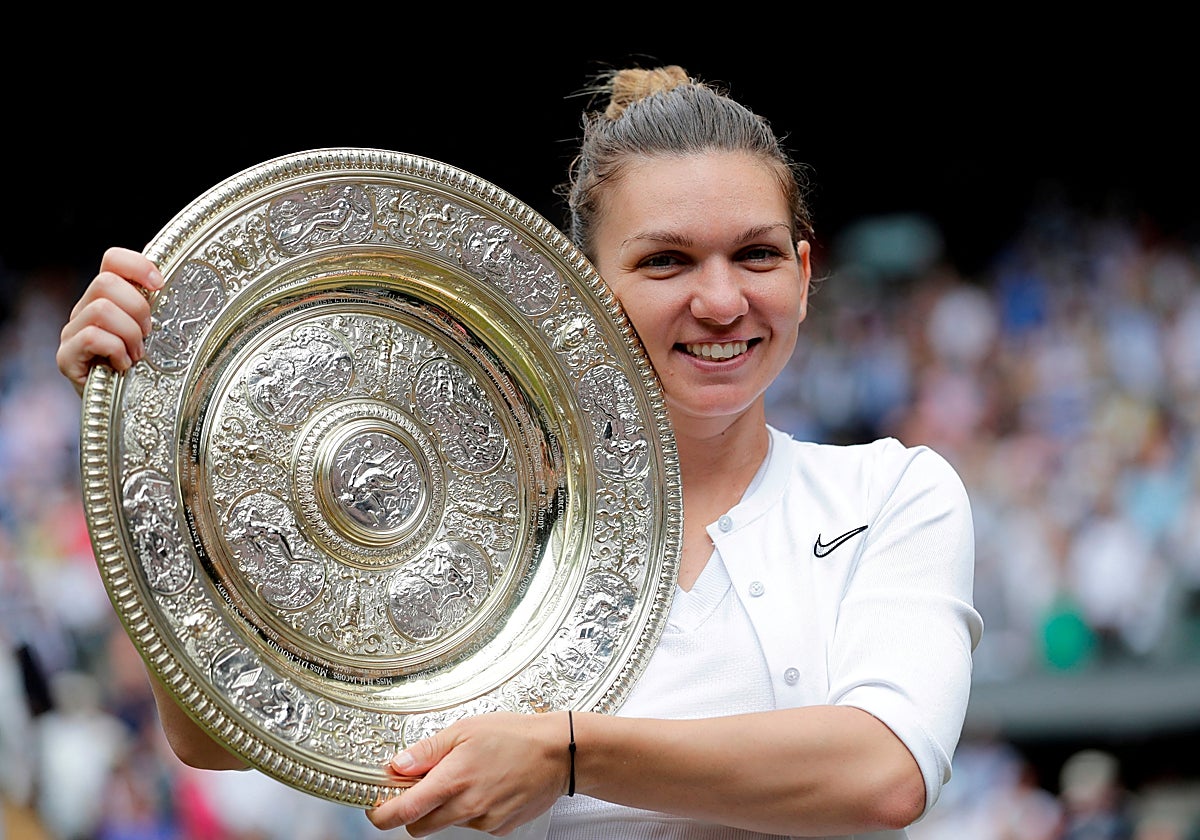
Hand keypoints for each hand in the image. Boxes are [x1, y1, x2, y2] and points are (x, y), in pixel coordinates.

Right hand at [57, 246, 163, 394]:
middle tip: (147, 335)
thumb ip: (157, 310)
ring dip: (128, 334)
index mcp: (108, 298)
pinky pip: (91, 337)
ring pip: (100, 310)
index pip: (113, 260)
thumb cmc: (143, 370)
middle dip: (137, 309)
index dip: (138, 265)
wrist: (122, 409)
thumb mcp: (154, 335)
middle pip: (106, 283)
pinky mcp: (66, 357)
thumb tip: (172, 288)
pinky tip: (123, 366)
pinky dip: (115, 351)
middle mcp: (85, 310)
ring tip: (136, 354)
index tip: (160, 285)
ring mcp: (72, 333)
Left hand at [366, 710, 570, 836]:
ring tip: (468, 776)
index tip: (375, 807)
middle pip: (418, 828)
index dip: (381, 814)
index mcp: (453, 781)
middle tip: (423, 786)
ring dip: (446, 808)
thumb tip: (398, 764)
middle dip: (413, 812)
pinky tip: (487, 786)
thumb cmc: (516, 736)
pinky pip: (474, 825)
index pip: (402, 812)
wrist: (559, 753)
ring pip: (448, 825)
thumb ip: (427, 751)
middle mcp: (467, 807)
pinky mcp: (500, 828)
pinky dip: (472, 810)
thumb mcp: (465, 730)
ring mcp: (484, 821)